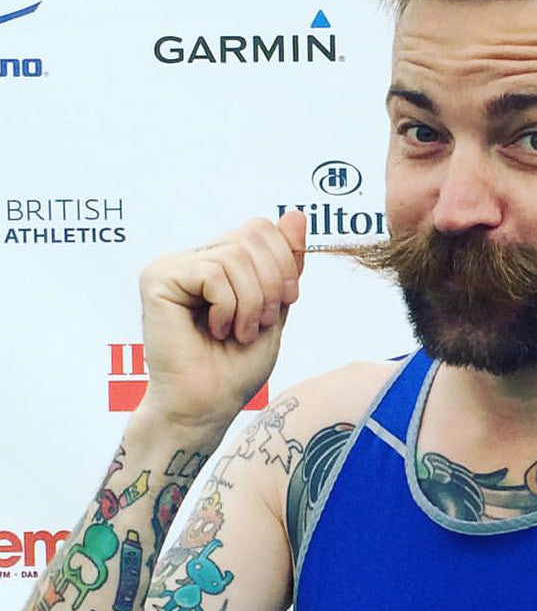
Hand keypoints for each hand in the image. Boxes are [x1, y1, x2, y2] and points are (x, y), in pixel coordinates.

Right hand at [137, 212, 305, 429]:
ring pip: (236, 255)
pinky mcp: (158, 279)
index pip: (262, 229)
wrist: (207, 406)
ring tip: (241, 332)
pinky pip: (213, 273)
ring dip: (252, 302)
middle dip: (272, 282)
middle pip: (252, 234)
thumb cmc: (236, 366)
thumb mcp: (276, 305)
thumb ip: (285, 261)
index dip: (285, 261)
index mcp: (220, 262)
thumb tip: (294, 214)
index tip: (286, 301)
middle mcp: (194, 258)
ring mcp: (173, 266)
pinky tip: (217, 330)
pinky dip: (229, 307)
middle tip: (263, 322)